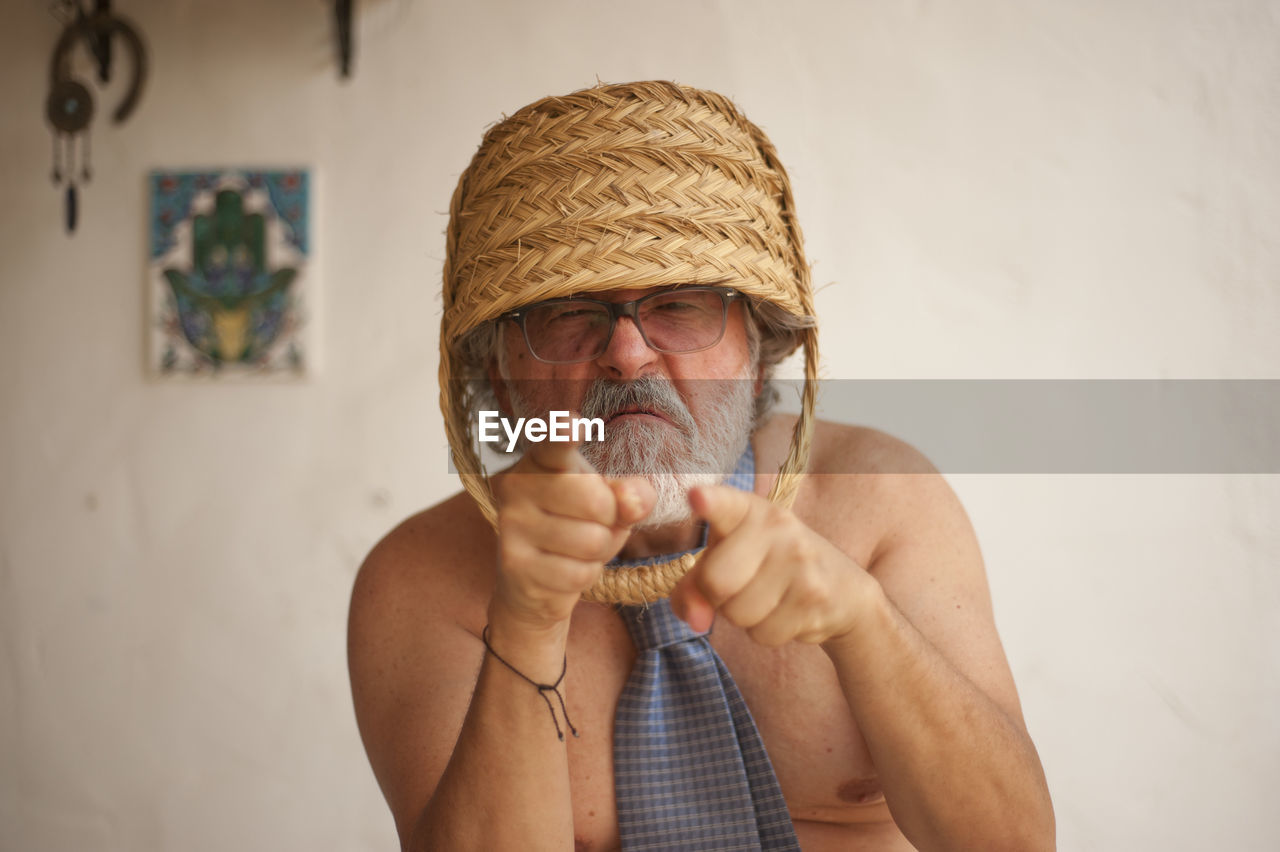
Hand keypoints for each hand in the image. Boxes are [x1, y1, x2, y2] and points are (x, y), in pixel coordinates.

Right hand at [490, 426, 655, 632]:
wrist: (536, 579)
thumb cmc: (579, 524)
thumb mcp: (611, 502)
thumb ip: (630, 495)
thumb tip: (635, 503)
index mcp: (543, 459)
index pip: (555, 444)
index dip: (564, 434)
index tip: (572, 423)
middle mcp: (518, 484)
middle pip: (596, 501)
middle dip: (610, 520)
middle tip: (592, 522)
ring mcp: (512, 524)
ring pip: (591, 541)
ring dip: (599, 551)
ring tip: (578, 548)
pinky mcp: (514, 564)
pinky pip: (579, 573)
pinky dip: (585, 575)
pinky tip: (565, 569)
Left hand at [670, 485, 870, 646]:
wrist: (844, 591)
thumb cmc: (772, 569)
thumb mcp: (733, 560)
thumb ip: (696, 584)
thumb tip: (695, 620)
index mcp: (751, 511)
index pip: (727, 504)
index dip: (711, 502)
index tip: (697, 497)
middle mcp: (777, 528)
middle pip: (716, 581)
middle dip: (718, 598)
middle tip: (741, 587)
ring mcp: (799, 560)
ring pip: (738, 614)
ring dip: (745, 618)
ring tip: (770, 598)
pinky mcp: (814, 596)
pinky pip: (764, 634)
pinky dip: (768, 632)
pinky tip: (788, 612)